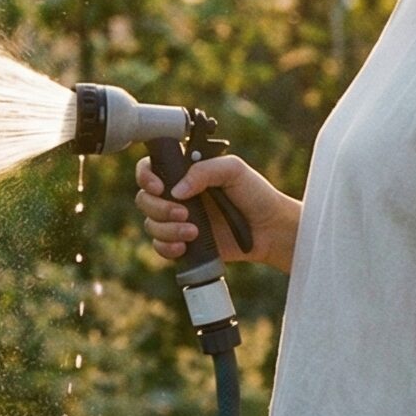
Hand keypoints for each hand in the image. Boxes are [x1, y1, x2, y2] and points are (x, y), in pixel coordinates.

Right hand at [135, 153, 299, 273]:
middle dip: (159, 208)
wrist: (270, 229)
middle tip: (185, 212)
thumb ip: (203, 171)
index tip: (159, 187)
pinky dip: (166, 247)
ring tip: (193, 232)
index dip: (146, 176)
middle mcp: (178, 195)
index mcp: (185, 172)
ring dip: (167, 229)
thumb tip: (175, 191)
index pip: (150, 168)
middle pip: (145, 199)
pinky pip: (160, 246)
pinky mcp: (183, 242)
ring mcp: (179, 219)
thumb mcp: (233, 170)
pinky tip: (184, 246)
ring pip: (150, 223)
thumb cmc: (256, 194)